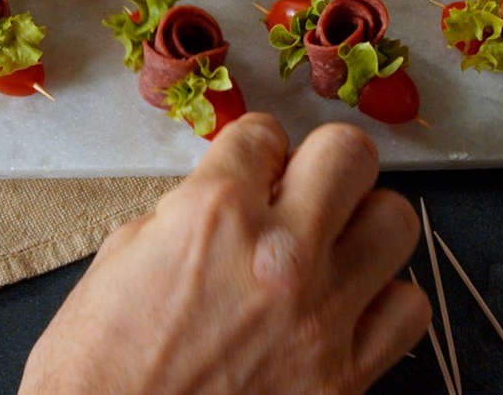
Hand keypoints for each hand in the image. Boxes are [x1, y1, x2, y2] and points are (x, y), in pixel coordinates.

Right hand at [19, 114, 429, 393]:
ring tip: (334, 248)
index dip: (255, 149)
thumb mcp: (122, 259)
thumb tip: (231, 197)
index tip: (253, 168)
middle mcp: (278, 253)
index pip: (264, 133)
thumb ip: (188, 213)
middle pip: (349, 154)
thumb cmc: (96, 367)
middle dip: (324, 162)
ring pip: (396, 223)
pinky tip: (349, 308)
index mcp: (213, 214)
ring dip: (362, 226)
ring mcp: (320, 318)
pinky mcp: (345, 379)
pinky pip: (406, 311)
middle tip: (306, 187)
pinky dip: (384, 302)